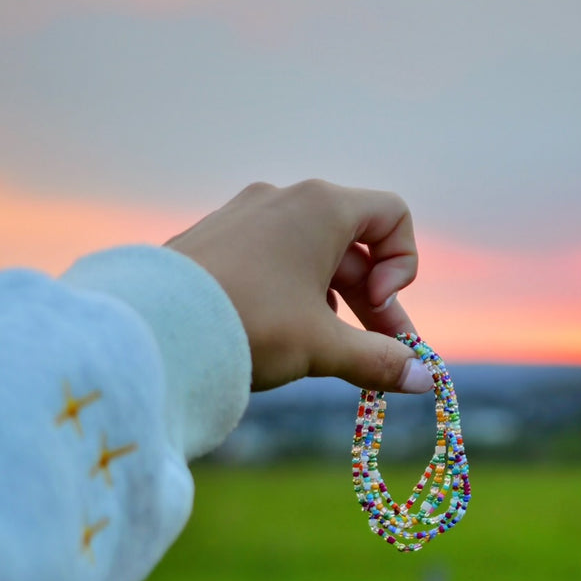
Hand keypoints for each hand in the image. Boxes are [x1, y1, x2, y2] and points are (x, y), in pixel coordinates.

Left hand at [165, 178, 432, 393]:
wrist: (154, 328)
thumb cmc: (249, 324)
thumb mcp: (323, 347)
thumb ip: (380, 360)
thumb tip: (426, 382)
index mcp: (320, 207)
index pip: (393, 216)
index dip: (402, 265)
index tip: (377, 307)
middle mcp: (283, 198)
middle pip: (353, 242)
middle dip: (373, 299)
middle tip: (379, 351)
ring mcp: (244, 215)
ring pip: (310, 253)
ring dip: (333, 299)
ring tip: (321, 347)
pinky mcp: (214, 238)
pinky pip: (271, 257)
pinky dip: (291, 291)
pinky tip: (275, 334)